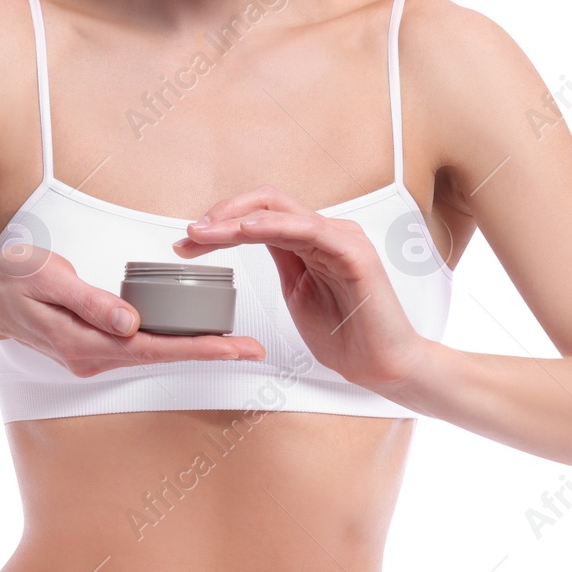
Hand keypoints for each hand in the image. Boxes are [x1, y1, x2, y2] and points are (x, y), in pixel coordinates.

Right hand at [0, 247, 265, 377]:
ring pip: (153, 352)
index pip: (155, 348)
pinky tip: (191, 334)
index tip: (234, 348)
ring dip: (193, 348)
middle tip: (254, 348)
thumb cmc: (15, 280)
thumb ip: (90, 301)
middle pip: (162, 355)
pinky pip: (139, 346)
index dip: (199, 349)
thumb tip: (131, 323)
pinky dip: (169, 341)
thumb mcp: (50, 279)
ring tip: (235, 342)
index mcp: (86, 343)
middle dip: (209, 352)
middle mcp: (94, 357)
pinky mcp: (93, 346)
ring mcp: (93, 355)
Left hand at [172, 184, 425, 387]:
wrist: (382, 366)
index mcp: (311, 241)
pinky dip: (274, 226)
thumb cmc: (346, 336)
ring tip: (208, 233)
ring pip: (281, 212)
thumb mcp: (297, 293)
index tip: (189, 244)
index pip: (260, 216)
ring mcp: (342, 238)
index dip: (222, 223)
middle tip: (191, 235)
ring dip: (238, 219)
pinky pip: (308, 230)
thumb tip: (246, 240)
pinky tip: (247, 231)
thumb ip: (281, 262)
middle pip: (266, 205)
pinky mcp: (354, 253)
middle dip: (223, 215)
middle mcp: (327, 232)